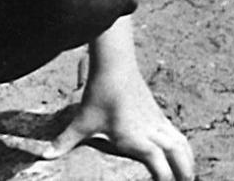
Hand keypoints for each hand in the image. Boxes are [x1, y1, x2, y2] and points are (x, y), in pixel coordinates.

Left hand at [0, 65, 194, 180]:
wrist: (115, 64)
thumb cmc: (100, 93)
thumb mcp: (82, 121)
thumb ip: (65, 142)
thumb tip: (44, 157)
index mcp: (135, 137)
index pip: (158, 163)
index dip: (165, 179)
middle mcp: (150, 130)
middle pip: (177, 153)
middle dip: (185, 171)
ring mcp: (156, 119)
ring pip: (180, 141)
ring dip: (187, 158)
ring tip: (189, 174)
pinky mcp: (156, 112)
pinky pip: (175, 132)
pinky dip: (181, 145)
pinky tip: (180, 151)